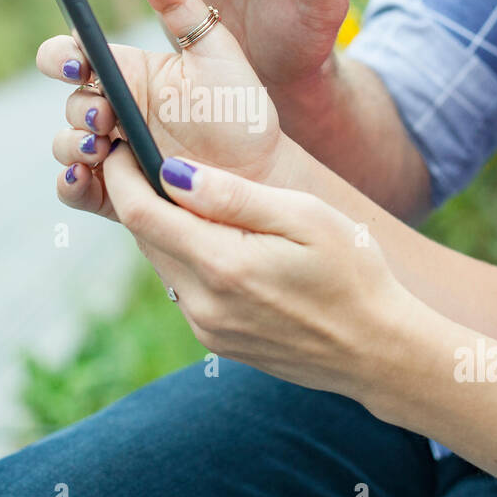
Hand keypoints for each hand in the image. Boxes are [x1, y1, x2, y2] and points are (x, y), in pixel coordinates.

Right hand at [37, 0, 296, 219]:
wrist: (263, 174)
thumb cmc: (242, 110)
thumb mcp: (214, 48)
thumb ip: (177, 1)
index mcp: (130, 73)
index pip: (74, 55)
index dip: (61, 56)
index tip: (76, 61)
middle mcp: (114, 111)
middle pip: (68, 101)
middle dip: (79, 106)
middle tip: (106, 115)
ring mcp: (112, 154)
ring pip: (65, 144)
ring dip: (73, 144)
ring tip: (104, 148)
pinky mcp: (116, 195)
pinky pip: (75, 190)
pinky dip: (71, 184)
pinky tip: (87, 178)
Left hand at [99, 141, 407, 398]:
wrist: (377, 351)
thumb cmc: (354, 273)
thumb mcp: (306, 218)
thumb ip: (235, 196)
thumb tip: (173, 172)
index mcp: (223, 264)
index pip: (141, 213)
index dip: (121, 175)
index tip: (119, 145)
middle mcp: (203, 303)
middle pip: (144, 237)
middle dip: (140, 195)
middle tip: (150, 157)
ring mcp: (206, 327)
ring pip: (161, 262)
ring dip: (164, 227)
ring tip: (188, 195)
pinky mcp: (215, 341)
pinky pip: (182, 288)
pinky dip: (186, 256)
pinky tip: (218, 240)